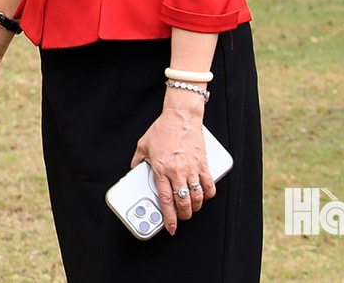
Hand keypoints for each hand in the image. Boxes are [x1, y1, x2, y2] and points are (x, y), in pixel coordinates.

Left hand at [130, 99, 213, 235]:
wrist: (180, 117)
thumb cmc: (162, 129)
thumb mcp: (143, 145)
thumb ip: (138, 161)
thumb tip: (134, 171)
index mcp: (161, 169)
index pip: (166, 200)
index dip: (169, 217)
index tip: (171, 227)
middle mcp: (177, 171)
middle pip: (183, 202)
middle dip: (184, 215)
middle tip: (182, 217)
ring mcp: (192, 168)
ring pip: (197, 197)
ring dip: (195, 207)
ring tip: (192, 208)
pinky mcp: (203, 164)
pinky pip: (209, 185)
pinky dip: (208, 195)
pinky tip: (204, 197)